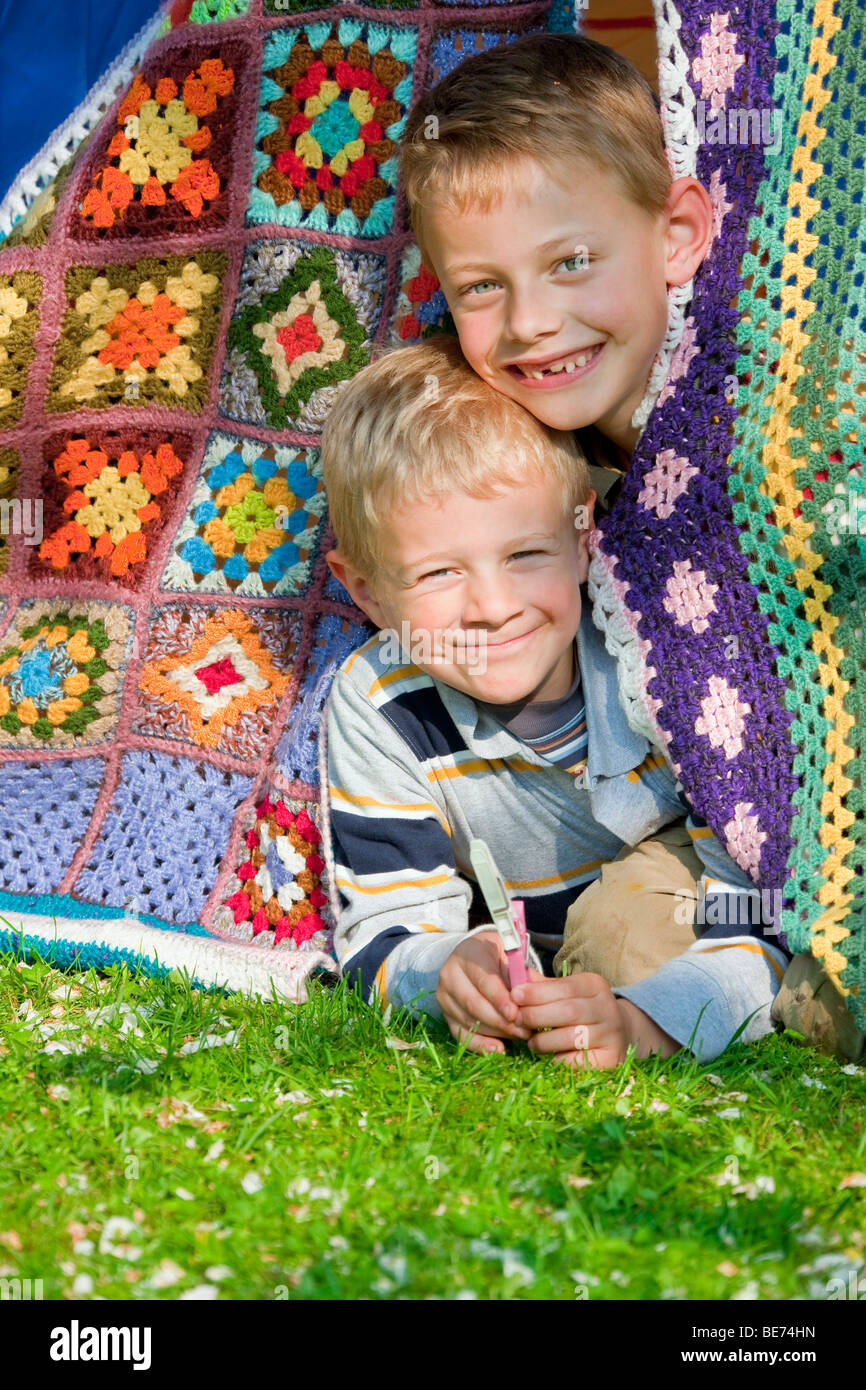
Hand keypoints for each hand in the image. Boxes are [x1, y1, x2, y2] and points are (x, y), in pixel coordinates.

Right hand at [437, 930, 532, 1054]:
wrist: (474, 958)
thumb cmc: (498, 958)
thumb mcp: (512, 957)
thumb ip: (527, 976)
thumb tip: (548, 996)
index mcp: (469, 953)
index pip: (484, 980)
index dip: (500, 999)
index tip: (516, 1013)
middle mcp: (450, 973)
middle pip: (475, 1004)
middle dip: (501, 1021)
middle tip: (525, 1031)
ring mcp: (444, 995)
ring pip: (469, 1020)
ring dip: (496, 1032)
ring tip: (519, 1036)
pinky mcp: (445, 1014)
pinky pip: (460, 1034)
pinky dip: (480, 1044)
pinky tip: (498, 1048)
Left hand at [512, 971, 679, 1069]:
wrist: (615, 1036)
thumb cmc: (579, 1011)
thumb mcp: (565, 993)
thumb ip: (542, 988)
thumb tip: (513, 982)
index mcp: (594, 985)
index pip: (565, 986)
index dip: (538, 992)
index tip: (514, 995)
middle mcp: (607, 1007)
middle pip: (568, 1010)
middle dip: (536, 1015)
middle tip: (517, 1020)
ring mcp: (611, 1034)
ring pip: (571, 1036)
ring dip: (544, 1040)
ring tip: (531, 1042)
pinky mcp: (609, 1059)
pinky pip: (576, 1060)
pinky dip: (557, 1058)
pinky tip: (550, 1055)